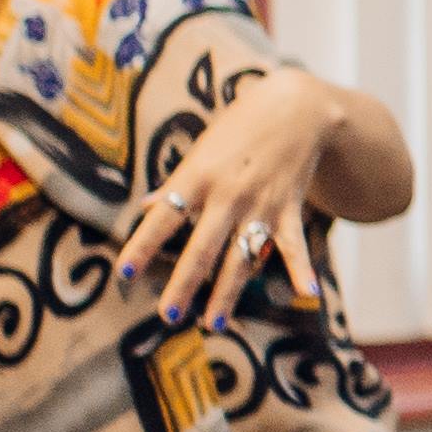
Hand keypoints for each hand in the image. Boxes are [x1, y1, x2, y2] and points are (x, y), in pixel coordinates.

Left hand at [122, 67, 335, 328]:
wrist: (294, 108)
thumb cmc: (238, 130)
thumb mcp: (200, 152)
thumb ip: (175, 185)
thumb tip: (145, 208)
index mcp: (197, 177)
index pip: (162, 218)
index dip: (142, 246)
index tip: (124, 274)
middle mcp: (227, 194)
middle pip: (202, 247)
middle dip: (185, 283)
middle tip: (169, 316)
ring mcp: (260, 204)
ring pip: (242, 256)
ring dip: (228, 291)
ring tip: (214, 323)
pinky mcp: (288, 208)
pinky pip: (293, 245)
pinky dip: (301, 270)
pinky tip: (307, 294)